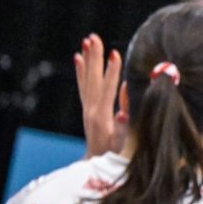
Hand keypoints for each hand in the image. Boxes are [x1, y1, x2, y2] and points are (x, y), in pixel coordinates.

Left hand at [73, 33, 125, 157]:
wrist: (97, 165)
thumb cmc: (115, 156)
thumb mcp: (122, 145)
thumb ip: (123, 128)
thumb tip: (123, 111)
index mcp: (102, 118)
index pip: (107, 90)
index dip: (112, 72)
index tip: (115, 54)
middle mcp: (91, 110)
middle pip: (93, 79)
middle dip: (95, 58)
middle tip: (94, 38)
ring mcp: (87, 108)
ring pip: (87, 80)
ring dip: (88, 59)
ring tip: (87, 41)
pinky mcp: (87, 108)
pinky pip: (83, 85)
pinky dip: (81, 71)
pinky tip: (79, 58)